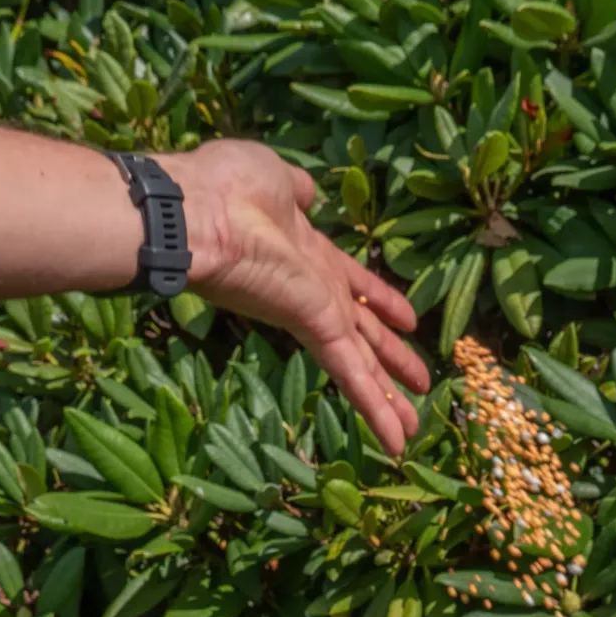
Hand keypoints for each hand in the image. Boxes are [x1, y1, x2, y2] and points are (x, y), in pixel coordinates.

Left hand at [166, 140, 431, 456]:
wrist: (195, 212)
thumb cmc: (225, 186)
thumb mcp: (274, 177)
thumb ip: (296, 189)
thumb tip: (308, 193)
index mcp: (309, 256)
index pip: (355, 285)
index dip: (383, 302)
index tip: (409, 321)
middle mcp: (314, 291)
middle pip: (363, 335)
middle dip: (392, 362)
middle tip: (420, 390)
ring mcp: (314, 312)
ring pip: (361, 365)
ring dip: (388, 400)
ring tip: (411, 431)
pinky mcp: (314, 326)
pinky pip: (352, 373)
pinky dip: (376, 408)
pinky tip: (397, 439)